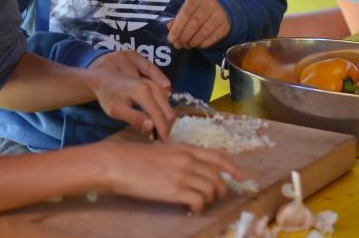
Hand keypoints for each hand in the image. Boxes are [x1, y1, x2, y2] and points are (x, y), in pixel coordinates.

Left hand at [87, 51, 174, 139]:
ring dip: (166, 120)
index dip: (163, 132)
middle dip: (167, 128)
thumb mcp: (116, 110)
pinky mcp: (155, 85)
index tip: (164, 144)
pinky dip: (164, 112)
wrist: (104, 78)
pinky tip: (156, 121)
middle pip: (169, 111)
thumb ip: (134, 118)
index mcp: (143, 92)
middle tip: (160, 141)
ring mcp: (155, 84)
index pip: (159, 116)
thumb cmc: (107, 95)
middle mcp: (152, 86)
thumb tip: (151, 127)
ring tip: (157, 133)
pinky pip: (165, 101)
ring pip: (168, 106)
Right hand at [99, 141, 240, 212]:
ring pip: (211, 189)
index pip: (217, 157)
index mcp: (185, 148)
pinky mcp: (175, 191)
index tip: (239, 177)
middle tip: (216, 197)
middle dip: (222, 189)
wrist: (118, 163)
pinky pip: (199, 201)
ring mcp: (182, 175)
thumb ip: (179, 157)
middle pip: (217, 177)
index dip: (232, 168)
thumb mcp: (162, 150)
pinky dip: (199, 207)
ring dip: (209, 199)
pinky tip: (191, 209)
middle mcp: (188, 160)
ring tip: (199, 204)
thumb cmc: (135, 157)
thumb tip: (191, 169)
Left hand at [167, 0, 228, 48]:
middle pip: (195, 24)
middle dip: (184, 37)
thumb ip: (177, 20)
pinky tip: (198, 45)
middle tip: (178, 45)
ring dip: (193, 42)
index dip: (177, 28)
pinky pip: (214, 37)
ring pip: (205, 31)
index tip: (171, 39)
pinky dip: (204, 43)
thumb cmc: (198, 11)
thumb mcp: (186, 11)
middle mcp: (209, 4)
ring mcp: (220, 14)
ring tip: (187, 45)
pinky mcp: (226, 25)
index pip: (185, 14)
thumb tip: (170, 27)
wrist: (220, 8)